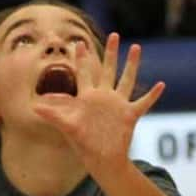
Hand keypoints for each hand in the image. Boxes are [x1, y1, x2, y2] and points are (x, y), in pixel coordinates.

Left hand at [33, 35, 164, 177]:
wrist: (101, 160)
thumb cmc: (83, 145)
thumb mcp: (67, 127)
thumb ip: (53, 114)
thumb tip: (34, 107)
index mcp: (88, 98)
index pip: (84, 73)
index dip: (82, 59)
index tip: (79, 42)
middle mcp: (104, 98)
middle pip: (108, 70)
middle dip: (110, 53)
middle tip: (114, 34)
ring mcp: (118, 105)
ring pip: (127, 80)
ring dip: (132, 65)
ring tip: (136, 48)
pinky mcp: (129, 115)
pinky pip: (143, 103)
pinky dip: (152, 95)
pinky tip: (161, 84)